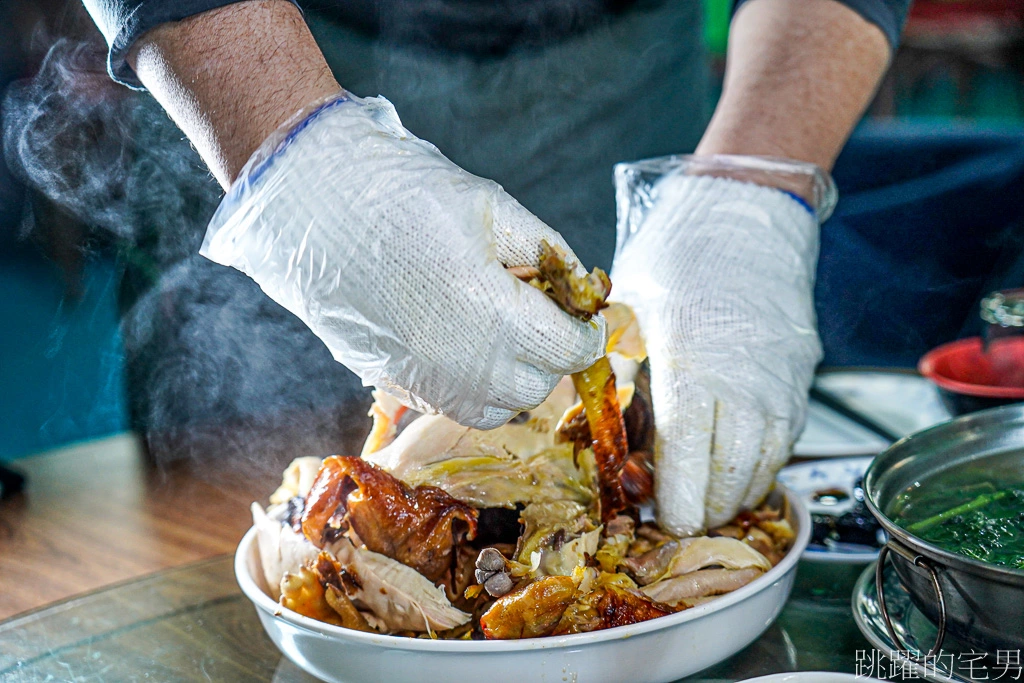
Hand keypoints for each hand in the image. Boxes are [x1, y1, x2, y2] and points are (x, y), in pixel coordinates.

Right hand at [202, 95, 604, 428]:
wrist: (311, 207)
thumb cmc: (402, 194)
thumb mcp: (491, 207)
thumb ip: (546, 250)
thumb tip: (582, 283)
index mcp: (496, 315)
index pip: (570, 350)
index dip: (587, 331)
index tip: (584, 314)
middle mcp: (466, 364)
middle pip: (539, 385)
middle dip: (552, 353)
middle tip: (542, 312)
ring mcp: (428, 381)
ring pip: (500, 408)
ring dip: (515, 377)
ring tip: (503, 330)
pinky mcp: (396, 385)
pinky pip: (456, 406)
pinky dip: (475, 386)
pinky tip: (463, 342)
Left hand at [611, 155, 834, 534]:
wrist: (743, 210)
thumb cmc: (675, 256)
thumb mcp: (628, 311)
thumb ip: (621, 375)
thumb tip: (612, 429)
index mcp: (691, 368)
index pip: (690, 461)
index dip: (679, 503)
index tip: (664, 522)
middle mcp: (745, 384)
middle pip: (732, 477)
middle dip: (704, 510)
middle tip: (677, 517)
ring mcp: (780, 381)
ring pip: (765, 465)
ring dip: (733, 493)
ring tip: (704, 500)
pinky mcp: (800, 374)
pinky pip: (784, 438)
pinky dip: (759, 463)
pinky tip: (734, 463)